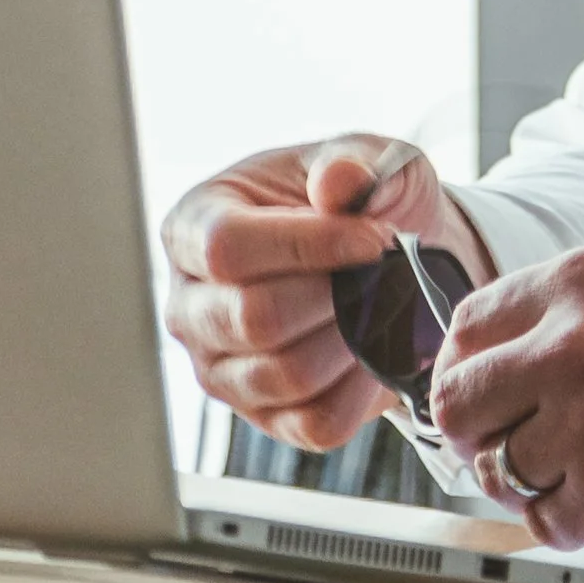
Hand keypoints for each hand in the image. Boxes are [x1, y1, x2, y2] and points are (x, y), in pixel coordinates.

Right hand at [160, 134, 492, 451]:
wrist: (392, 257)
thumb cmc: (364, 200)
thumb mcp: (369, 159)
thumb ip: (354, 162)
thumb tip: (339, 182)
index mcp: (194, 227)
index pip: (227, 248)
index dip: (307, 245)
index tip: (375, 237)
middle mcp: (191, 306)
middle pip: (252, 319)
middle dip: (338, 294)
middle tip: (388, 271)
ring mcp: (220, 369)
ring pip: (286, 374)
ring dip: (355, 338)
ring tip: (386, 302)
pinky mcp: (264, 417)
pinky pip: (315, 423)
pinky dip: (364, 388)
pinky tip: (382, 344)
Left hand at [426, 243, 583, 551]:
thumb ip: (577, 323)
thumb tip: (498, 374)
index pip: (468, 328)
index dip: (467, 372)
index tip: (480, 400)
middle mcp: (573, 343)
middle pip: (459, 403)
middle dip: (479, 435)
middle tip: (512, 451)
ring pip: (502, 470)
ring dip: (536, 482)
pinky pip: (550, 522)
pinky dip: (578, 521)